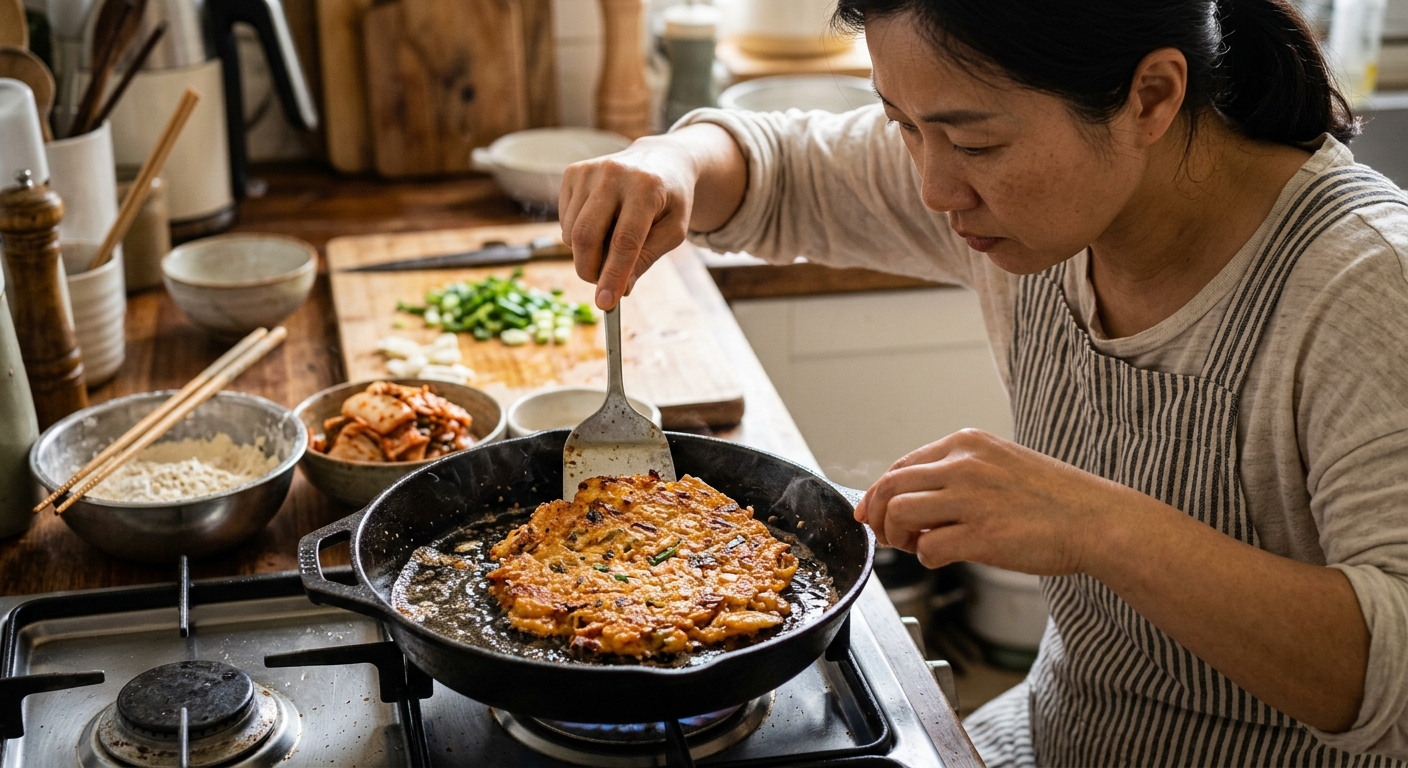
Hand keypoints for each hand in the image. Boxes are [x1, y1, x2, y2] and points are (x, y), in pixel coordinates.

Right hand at [560, 135, 697, 309]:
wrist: (661, 160)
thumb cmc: (670, 200)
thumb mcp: (673, 231)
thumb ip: (647, 258)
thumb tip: (619, 289)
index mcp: (646, 187)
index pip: (624, 240)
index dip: (613, 275)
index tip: (605, 303)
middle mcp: (613, 173)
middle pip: (586, 236)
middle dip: (590, 270)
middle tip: (602, 285)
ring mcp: (589, 170)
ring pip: (571, 233)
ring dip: (586, 254)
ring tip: (611, 245)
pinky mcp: (573, 173)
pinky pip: (565, 221)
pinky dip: (578, 236)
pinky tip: (601, 224)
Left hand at [856, 428, 1133, 574]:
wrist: (1098, 519)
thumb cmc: (1054, 498)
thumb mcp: (1000, 465)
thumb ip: (957, 475)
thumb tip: (912, 501)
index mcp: (966, 444)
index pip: (901, 466)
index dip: (878, 493)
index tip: (871, 512)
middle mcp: (963, 465)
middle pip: (890, 487)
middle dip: (877, 516)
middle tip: (886, 536)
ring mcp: (971, 499)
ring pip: (898, 514)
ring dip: (896, 537)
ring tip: (915, 547)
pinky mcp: (981, 536)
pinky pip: (928, 550)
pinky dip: (926, 559)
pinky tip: (943, 558)